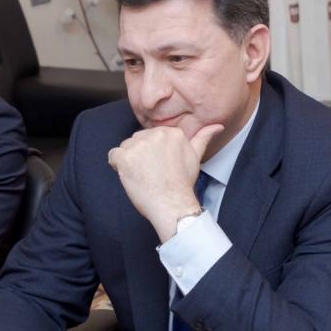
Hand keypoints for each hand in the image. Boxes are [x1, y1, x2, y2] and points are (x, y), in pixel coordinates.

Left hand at [107, 122, 221, 238]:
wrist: (172, 204)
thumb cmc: (182, 183)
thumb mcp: (195, 156)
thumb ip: (203, 137)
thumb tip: (217, 126)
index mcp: (171, 132)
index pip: (151, 137)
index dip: (153, 153)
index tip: (160, 167)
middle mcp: (155, 134)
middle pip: (137, 140)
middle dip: (141, 156)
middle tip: (153, 173)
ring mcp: (139, 145)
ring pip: (125, 147)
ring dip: (130, 161)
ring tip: (144, 176)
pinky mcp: (125, 157)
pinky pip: (113, 156)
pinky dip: (117, 167)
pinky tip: (131, 177)